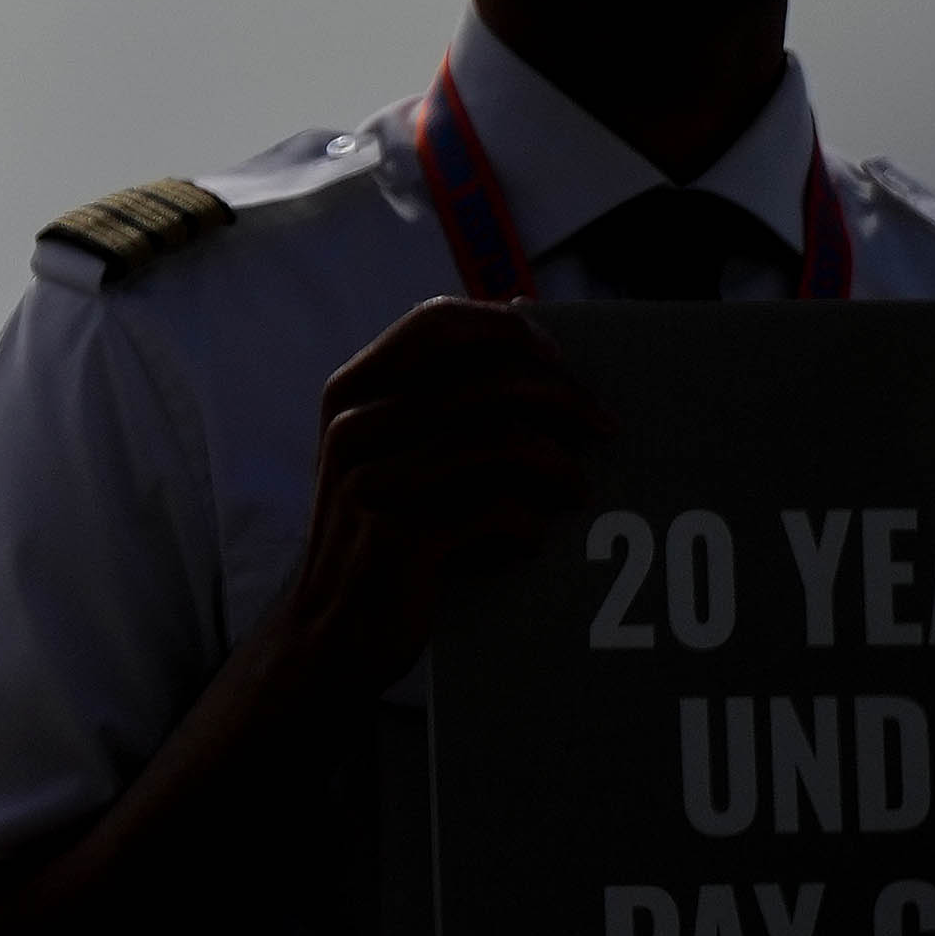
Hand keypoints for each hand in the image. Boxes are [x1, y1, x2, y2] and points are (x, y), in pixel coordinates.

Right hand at [267, 295, 610, 694]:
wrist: (330, 628)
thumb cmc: (381, 528)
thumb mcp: (389, 448)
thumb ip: (438, 389)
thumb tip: (519, 307)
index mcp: (351, 392)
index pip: (435, 323)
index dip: (507, 329)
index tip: (558, 357)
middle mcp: (355, 427)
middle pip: (486, 380)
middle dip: (561, 397)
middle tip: (603, 426)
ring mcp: (374, 482)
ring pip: (501, 442)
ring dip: (559, 465)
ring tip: (576, 491)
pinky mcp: (400, 538)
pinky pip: (496, 509)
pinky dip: (530, 523)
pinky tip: (532, 539)